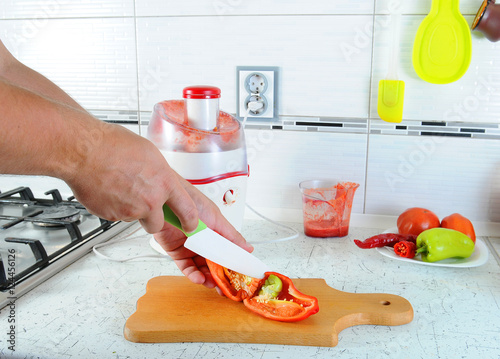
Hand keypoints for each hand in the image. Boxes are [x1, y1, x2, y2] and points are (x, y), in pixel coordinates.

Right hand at [64, 122, 198, 234]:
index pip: (188, 210)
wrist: (84, 151)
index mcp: (164, 182)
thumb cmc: (112, 146)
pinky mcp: (112, 216)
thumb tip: (162, 179)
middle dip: (152, 219)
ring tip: (120, 189)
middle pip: (158, 224)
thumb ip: (159, 174)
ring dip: (130, 210)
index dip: (191, 221)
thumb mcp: (149, 154)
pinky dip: (113, 207)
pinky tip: (108, 190)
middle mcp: (151, 199)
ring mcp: (131, 210)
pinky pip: (117, 216)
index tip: (191, 225)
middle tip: (144, 207)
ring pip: (135, 219)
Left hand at [153, 178, 252, 288]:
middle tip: (226, 285)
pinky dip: (193, 274)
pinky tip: (199, 278)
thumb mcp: (218, 219)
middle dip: (220, 275)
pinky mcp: (176, 252)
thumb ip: (232, 236)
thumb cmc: (192, 202)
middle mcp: (204, 242)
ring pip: (201, 267)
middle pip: (214, 263)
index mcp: (216, 234)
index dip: (233, 265)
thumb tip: (248, 248)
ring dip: (207, 277)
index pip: (227, 253)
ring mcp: (190, 248)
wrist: (168, 201)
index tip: (239, 276)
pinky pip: (186, 267)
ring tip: (213, 284)